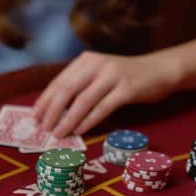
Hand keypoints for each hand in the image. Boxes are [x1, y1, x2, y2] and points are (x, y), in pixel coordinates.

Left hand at [33, 50, 178, 137]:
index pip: (59, 81)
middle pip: (67, 90)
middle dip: (52, 111)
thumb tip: (55, 111)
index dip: (45, 100)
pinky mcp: (127, 89)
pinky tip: (80, 131)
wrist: (160, 70)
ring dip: (68, 120)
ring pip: (83, 100)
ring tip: (58, 134)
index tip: (35, 117)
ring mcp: (113, 75)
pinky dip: (89, 121)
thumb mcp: (100, 75)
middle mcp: (97, 64)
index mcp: (86, 60)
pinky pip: (103, 108)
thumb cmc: (126, 76)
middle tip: (43, 129)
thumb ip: (81, 86)